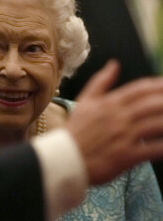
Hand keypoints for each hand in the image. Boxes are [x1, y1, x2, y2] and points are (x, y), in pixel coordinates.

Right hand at [66, 60, 162, 184]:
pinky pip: (153, 149)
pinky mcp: (127, 156)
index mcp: (109, 103)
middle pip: (152, 104)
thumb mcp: (84, 101)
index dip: (157, 85)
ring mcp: (124, 136)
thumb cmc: (76, 129)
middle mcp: (119, 117)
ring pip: (156, 124)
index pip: (139, 89)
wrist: (66, 156)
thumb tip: (114, 64)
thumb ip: (100, 82)